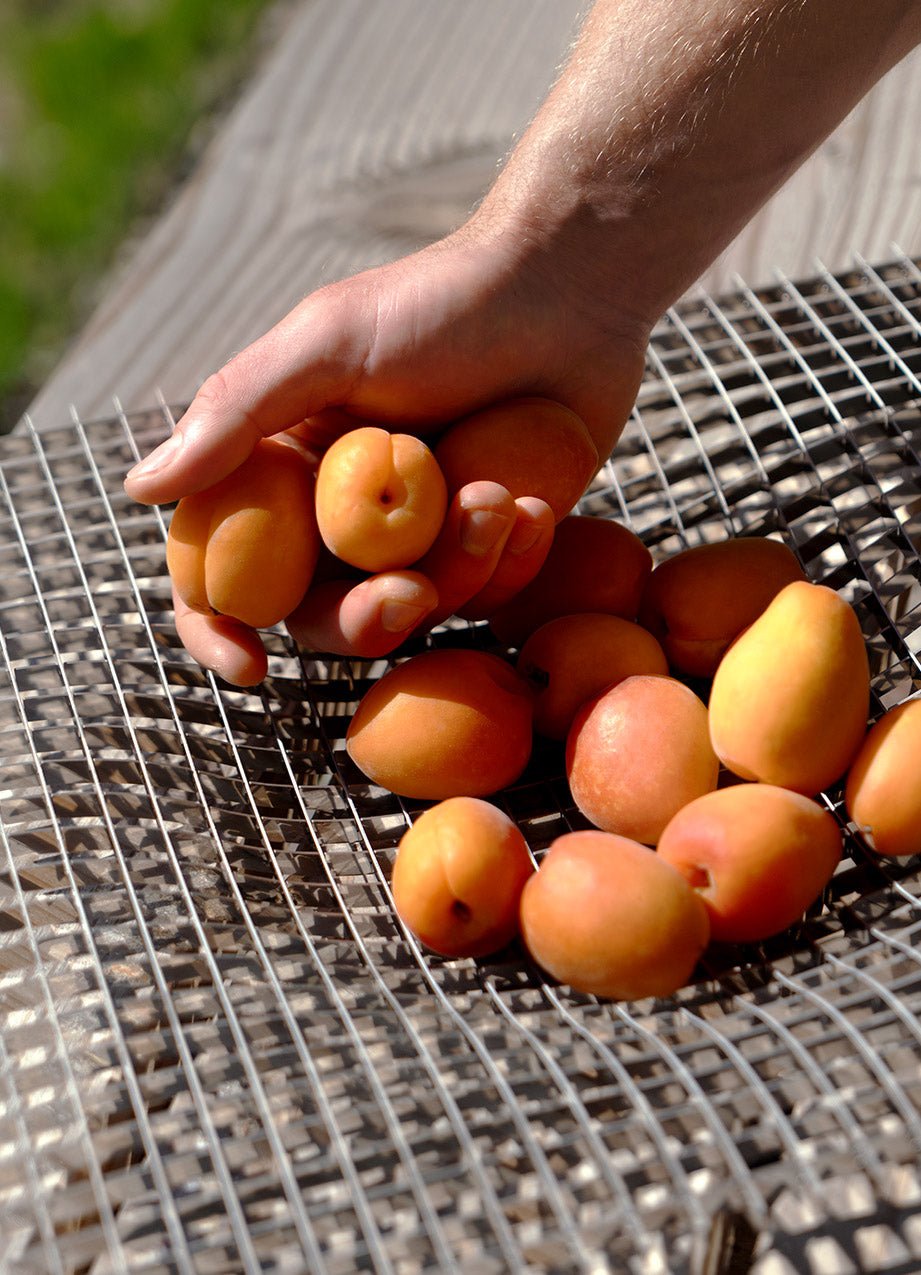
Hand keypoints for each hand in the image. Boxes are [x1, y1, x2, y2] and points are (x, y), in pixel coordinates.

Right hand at [125, 216, 649, 682]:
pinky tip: (530, 508)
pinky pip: (486, 594)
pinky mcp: (488, 542)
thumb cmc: (442, 304)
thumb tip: (140, 489)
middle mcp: (342, 512)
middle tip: (410, 593)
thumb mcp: (329, 344)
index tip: (249, 665)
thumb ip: (237, 413)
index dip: (219, 627)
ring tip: (499, 499)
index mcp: (284, 470)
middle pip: (324, 615)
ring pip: (415, 609)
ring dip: (458, 570)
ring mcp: (419, 534)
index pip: (224, 568)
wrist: (568, 293)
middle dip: (365, 619)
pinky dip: (508, 562)